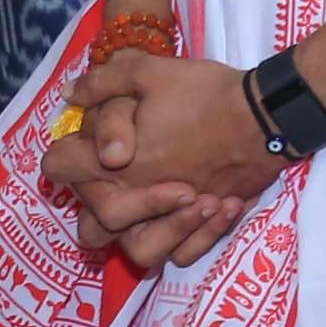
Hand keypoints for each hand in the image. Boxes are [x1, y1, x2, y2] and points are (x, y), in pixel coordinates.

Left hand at [40, 51, 275, 271]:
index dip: (60, 158)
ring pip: (138, 251)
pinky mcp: (208, 223)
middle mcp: (138, 197)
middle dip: (93, 203)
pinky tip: (189, 214)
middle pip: (92, 226)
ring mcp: (174, 216)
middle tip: (112, 176)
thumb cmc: (203, 93)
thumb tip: (68, 95)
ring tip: (152, 203)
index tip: (73, 149)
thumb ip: (101, 85)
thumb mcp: (146, 71)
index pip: (59, 169)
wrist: (265, 115)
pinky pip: (183, 255)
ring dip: (138, 233)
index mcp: (115, 162)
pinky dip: (182, 242)